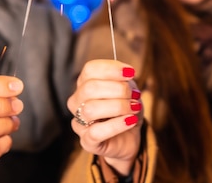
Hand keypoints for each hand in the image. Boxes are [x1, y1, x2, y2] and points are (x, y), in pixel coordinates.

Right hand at [67, 60, 142, 175]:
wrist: (129, 137)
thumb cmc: (125, 110)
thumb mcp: (128, 90)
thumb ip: (124, 80)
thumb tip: (126, 73)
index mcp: (84, 84)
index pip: (89, 69)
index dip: (111, 69)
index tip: (131, 72)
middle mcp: (77, 102)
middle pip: (90, 88)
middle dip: (118, 89)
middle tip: (135, 95)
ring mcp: (79, 123)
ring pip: (91, 109)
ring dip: (119, 107)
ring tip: (134, 108)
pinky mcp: (87, 142)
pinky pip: (96, 132)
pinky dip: (117, 124)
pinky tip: (131, 120)